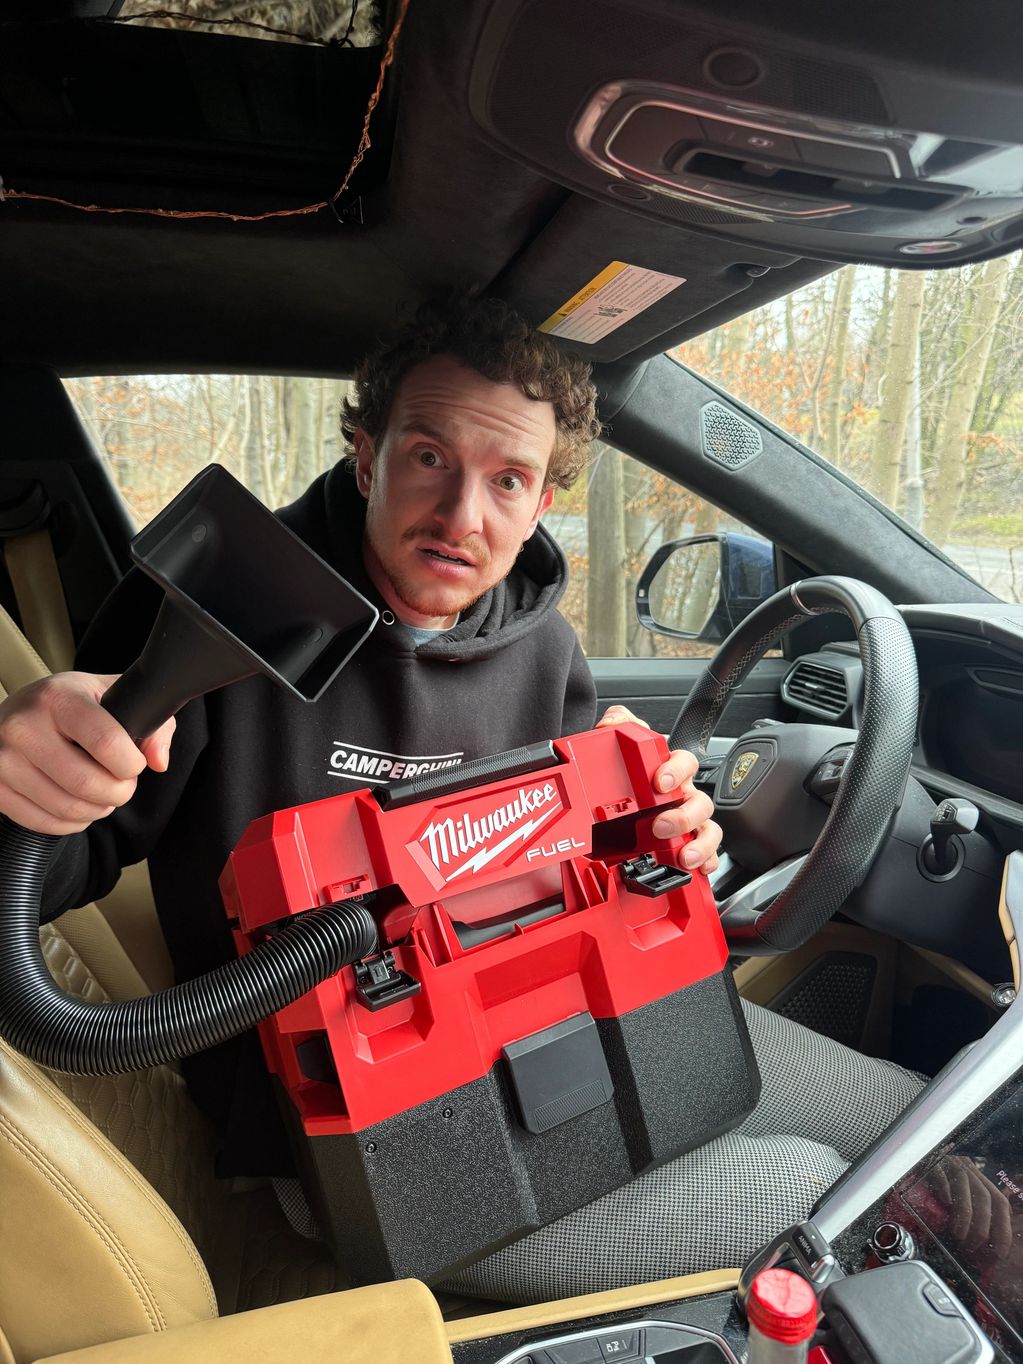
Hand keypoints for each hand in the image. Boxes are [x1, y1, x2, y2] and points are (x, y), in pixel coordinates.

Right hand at [0, 672, 175, 835]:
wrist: (14, 713)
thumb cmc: (68, 705)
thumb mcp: (110, 697)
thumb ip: (149, 724)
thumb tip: (158, 761)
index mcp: (58, 698)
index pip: (107, 744)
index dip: (132, 764)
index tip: (134, 763)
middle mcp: (23, 726)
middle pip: (88, 784)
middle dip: (118, 792)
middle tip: (121, 783)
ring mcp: (2, 760)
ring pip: (68, 808)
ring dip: (97, 809)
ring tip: (101, 794)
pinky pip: (45, 823)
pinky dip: (72, 822)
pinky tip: (77, 803)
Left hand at [595, 704, 721, 874]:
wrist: (608, 814)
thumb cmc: (625, 781)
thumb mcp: (616, 749)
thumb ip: (618, 727)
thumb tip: (614, 721)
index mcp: (668, 773)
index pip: (684, 763)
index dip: (676, 770)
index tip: (659, 782)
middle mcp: (682, 797)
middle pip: (700, 802)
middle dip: (684, 815)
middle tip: (661, 824)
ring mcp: (686, 823)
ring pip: (708, 829)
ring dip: (700, 842)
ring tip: (684, 856)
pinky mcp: (684, 847)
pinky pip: (709, 854)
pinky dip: (708, 861)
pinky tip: (698, 868)